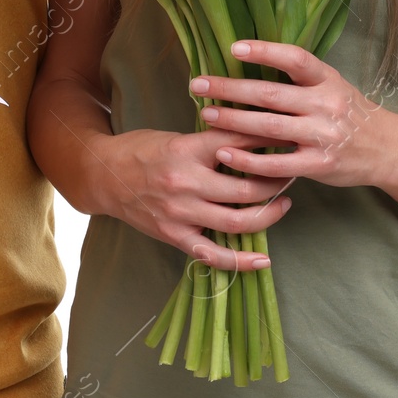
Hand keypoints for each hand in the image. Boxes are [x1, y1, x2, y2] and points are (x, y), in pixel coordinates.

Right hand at [88, 125, 290, 270]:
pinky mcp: (175, 236)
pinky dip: (241, 261)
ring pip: (237, 222)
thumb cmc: (142, 150)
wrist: (104, 176)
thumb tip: (252, 135)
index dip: (266, 141)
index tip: (287, 138)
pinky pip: (214, 256)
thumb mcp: (175, 136)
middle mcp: (185, 182)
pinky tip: (263, 258)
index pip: (236, 144)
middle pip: (245, 188)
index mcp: (185, 150)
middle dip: (275, 180)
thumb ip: (209, 141)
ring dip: (268, 215)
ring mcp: (180, 213)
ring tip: (283, 203)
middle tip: (292, 172)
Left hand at [192, 42, 397, 191]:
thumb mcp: (332, 84)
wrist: (388, 150)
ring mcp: (323, 136)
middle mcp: (325, 104)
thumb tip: (251, 58)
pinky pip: (278, 164)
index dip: (266, 51)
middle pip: (271, 95)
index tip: (234, 48)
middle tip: (198, 84)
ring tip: (206, 114)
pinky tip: (226, 153)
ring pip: (270, 128)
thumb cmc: (348, 111)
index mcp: (327, 79)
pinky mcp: (319, 165)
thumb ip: (299, 76)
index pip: (295, 59)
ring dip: (233, 121)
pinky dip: (249, 160)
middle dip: (230, 88)